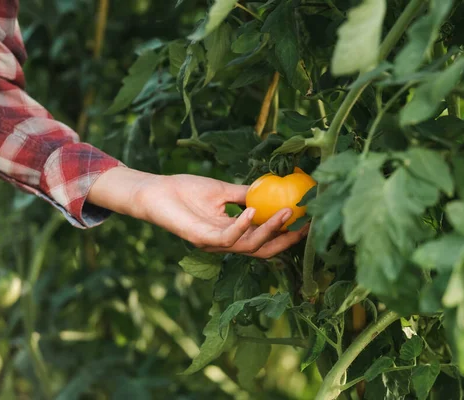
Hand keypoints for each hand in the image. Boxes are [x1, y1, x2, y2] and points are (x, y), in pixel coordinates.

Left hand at [87, 167, 308, 257]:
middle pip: (263, 251)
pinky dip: (243, 225)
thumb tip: (272, 189)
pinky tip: (254, 210)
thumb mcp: (223, 190)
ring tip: (286, 211)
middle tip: (306, 225)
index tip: (308, 221)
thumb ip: (246, 194)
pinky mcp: (201, 239)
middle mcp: (226, 244)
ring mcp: (213, 244)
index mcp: (232, 234)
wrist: (155, 191)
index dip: (287, 234)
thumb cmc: (185, 190)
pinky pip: (227, 238)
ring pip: (250, 246)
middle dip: (286, 240)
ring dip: (270, 230)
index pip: (265, 241)